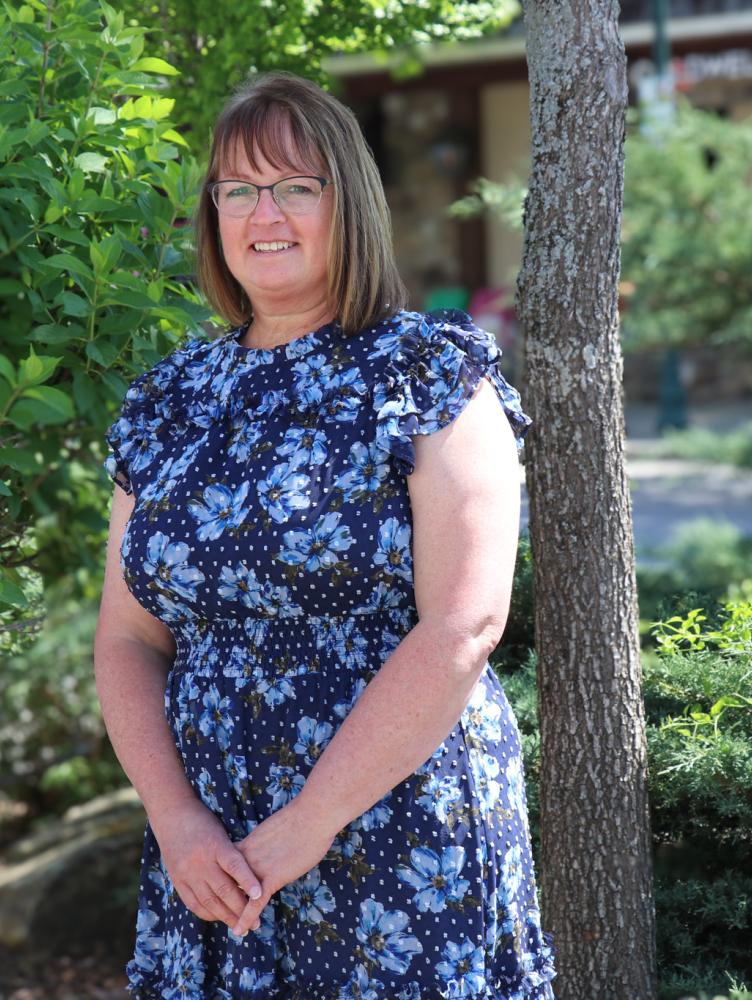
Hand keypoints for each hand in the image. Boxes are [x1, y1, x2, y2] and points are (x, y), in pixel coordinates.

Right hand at [151, 800, 263, 928]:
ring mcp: (187, 872)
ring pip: (209, 901)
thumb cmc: (203, 821)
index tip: (260, 894)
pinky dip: (207, 913)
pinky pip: (193, 903)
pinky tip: (219, 918)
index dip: (248, 880)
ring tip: (241, 927)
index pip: (234, 864)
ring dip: (226, 917)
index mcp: (215, 844)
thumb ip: (232, 853)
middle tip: (256, 923)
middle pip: (223, 889)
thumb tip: (252, 877)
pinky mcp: (177, 880)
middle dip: (241, 909)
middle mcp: (200, 861)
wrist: (171, 814)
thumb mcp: (221, 832)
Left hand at [231, 796, 336, 935]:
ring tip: (227, 927)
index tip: (218, 891)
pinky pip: (255, 903)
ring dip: (233, 913)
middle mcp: (248, 856)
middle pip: (228, 882)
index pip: (227, 866)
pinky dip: (246, 918)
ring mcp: (258, 868)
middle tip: (217, 915)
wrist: (314, 814)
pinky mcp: (273, 877)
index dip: (222, 880)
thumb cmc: (303, 817)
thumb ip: (268, 841)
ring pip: (238, 896)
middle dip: (222, 899)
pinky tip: (240, 931)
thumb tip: (270, 845)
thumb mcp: (276, 829)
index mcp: (249, 843)